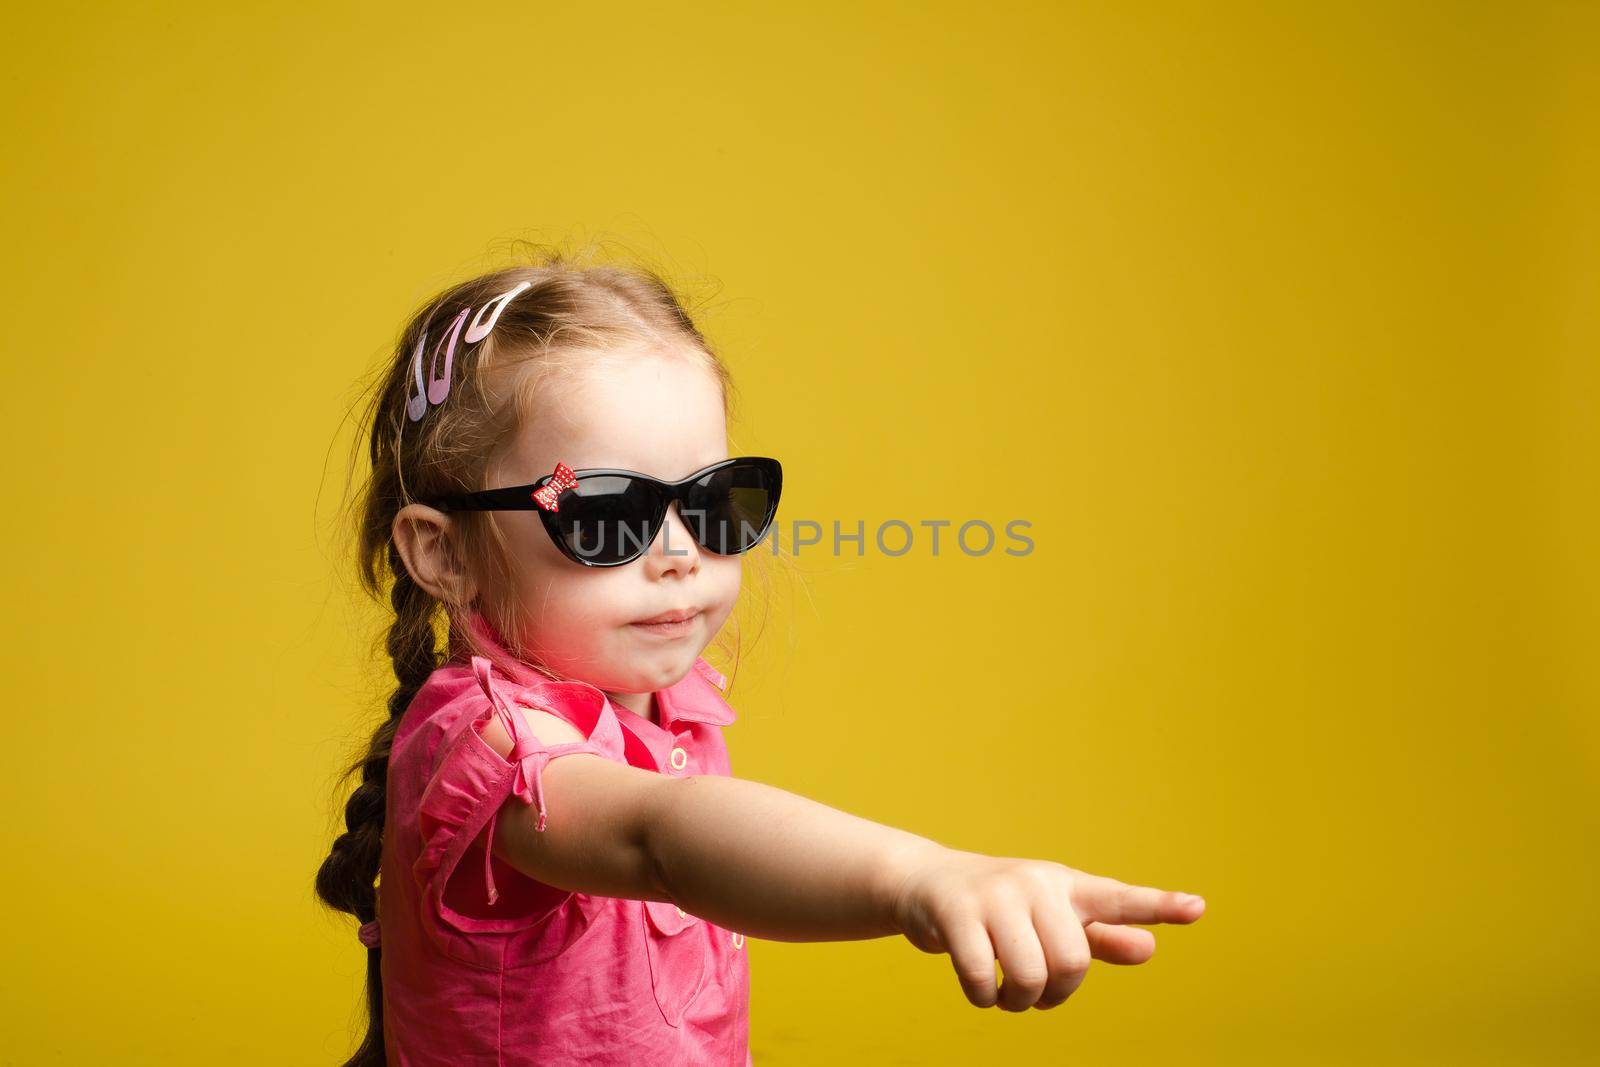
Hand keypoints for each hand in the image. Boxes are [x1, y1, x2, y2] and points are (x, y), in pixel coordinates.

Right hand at [887, 845, 1205, 1010]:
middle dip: (1056, 993)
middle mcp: (1035, 884)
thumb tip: (1149, 948)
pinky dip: (983, 997)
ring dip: (1018, 1002)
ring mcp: (995, 895)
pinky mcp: (956, 911)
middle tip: (1039, 996)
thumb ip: (1100, 935)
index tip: (1199, 908)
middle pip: (1071, 961)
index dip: (1158, 905)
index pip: (1118, 897)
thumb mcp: (1052, 918)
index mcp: (1066, 886)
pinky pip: (981, 976)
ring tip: (1007, 996)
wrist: (926, 884)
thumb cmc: (1002, 908)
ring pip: (1028, 974)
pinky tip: (981, 990)